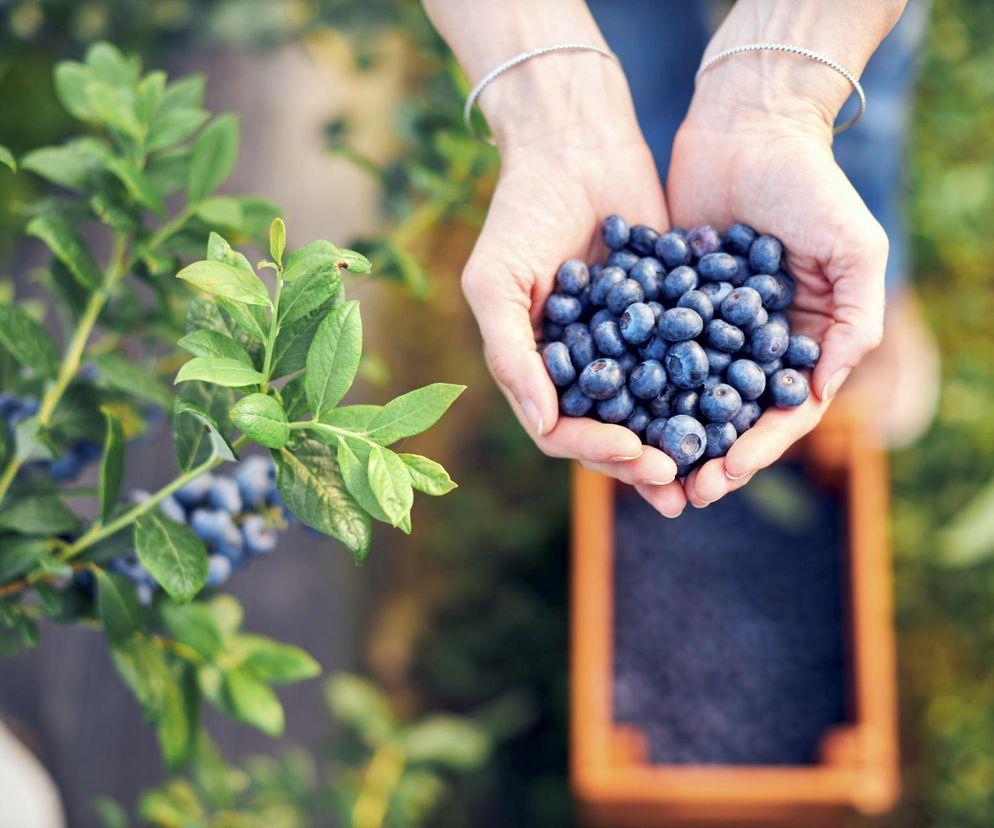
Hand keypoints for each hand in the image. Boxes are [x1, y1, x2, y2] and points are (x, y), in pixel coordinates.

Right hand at [462, 104, 687, 515]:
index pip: (562, 428)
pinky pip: (688, 362)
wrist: (575, 144)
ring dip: (679, 441)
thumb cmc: (521, 211)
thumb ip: (512, 354)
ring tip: (713, 470)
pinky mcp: (667, 317)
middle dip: (643, 460)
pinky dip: (709, 389)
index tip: (634, 454)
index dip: (596, 448)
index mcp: (538, 368)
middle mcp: (582, 366)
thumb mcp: (497, 281)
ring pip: (654, 408)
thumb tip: (542, 425)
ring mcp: (626, 344)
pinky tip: (740, 408)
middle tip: (681, 482)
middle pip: (612, 430)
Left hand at [666, 94, 887, 509]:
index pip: (779, 413)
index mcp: (798, 343)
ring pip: (680, 394)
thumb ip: (852, 323)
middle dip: (704, 455)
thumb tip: (818, 396)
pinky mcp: (660, 302)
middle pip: (726, 415)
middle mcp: (748, 343)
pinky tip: (606, 412)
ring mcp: (702, 326)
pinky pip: (643, 351)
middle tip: (676, 492)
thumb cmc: (810, 184)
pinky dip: (629, 384)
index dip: (756, 448)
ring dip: (662, 433)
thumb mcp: (853, 250)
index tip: (725, 475)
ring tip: (638, 468)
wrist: (747, 124)